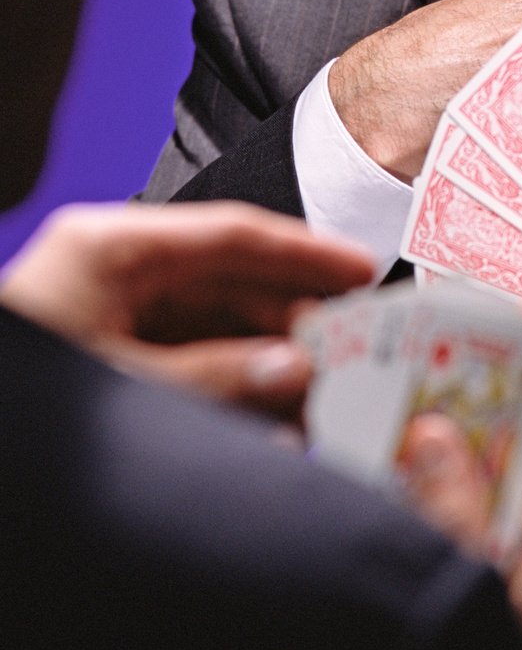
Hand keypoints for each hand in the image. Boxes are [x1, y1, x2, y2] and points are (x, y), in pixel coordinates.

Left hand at [0, 202, 374, 418]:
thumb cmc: (24, 402)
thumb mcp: (123, 386)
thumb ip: (215, 379)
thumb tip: (291, 370)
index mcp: (107, 250)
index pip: (229, 234)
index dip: (303, 251)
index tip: (361, 269)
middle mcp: (110, 273)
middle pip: (227, 280)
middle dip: (292, 317)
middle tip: (353, 348)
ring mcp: (107, 314)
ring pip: (212, 326)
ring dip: (267, 359)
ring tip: (324, 391)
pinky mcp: (106, 357)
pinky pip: (187, 362)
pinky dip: (232, 386)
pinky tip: (274, 415)